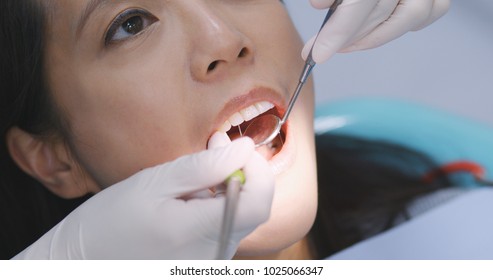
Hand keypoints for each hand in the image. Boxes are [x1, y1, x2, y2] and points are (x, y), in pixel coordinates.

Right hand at [14, 132, 274, 258]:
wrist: (83, 263)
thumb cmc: (109, 222)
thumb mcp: (154, 183)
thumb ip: (204, 166)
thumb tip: (244, 148)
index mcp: (198, 234)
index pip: (258, 203)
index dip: (258, 170)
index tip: (239, 147)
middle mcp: (211, 255)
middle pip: (251, 209)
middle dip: (241, 171)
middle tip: (214, 144)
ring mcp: (208, 263)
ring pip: (238, 217)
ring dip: (227, 187)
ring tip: (194, 171)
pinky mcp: (202, 264)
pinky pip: (224, 229)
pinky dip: (216, 205)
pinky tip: (190, 194)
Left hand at [303, 0, 450, 61]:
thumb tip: (319, 4)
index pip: (362, 0)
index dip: (340, 30)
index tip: (318, 53)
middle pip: (383, 9)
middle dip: (348, 36)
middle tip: (322, 49)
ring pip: (414, 14)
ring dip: (376, 35)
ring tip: (347, 43)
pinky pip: (433, 9)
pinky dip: (406, 24)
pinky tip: (378, 29)